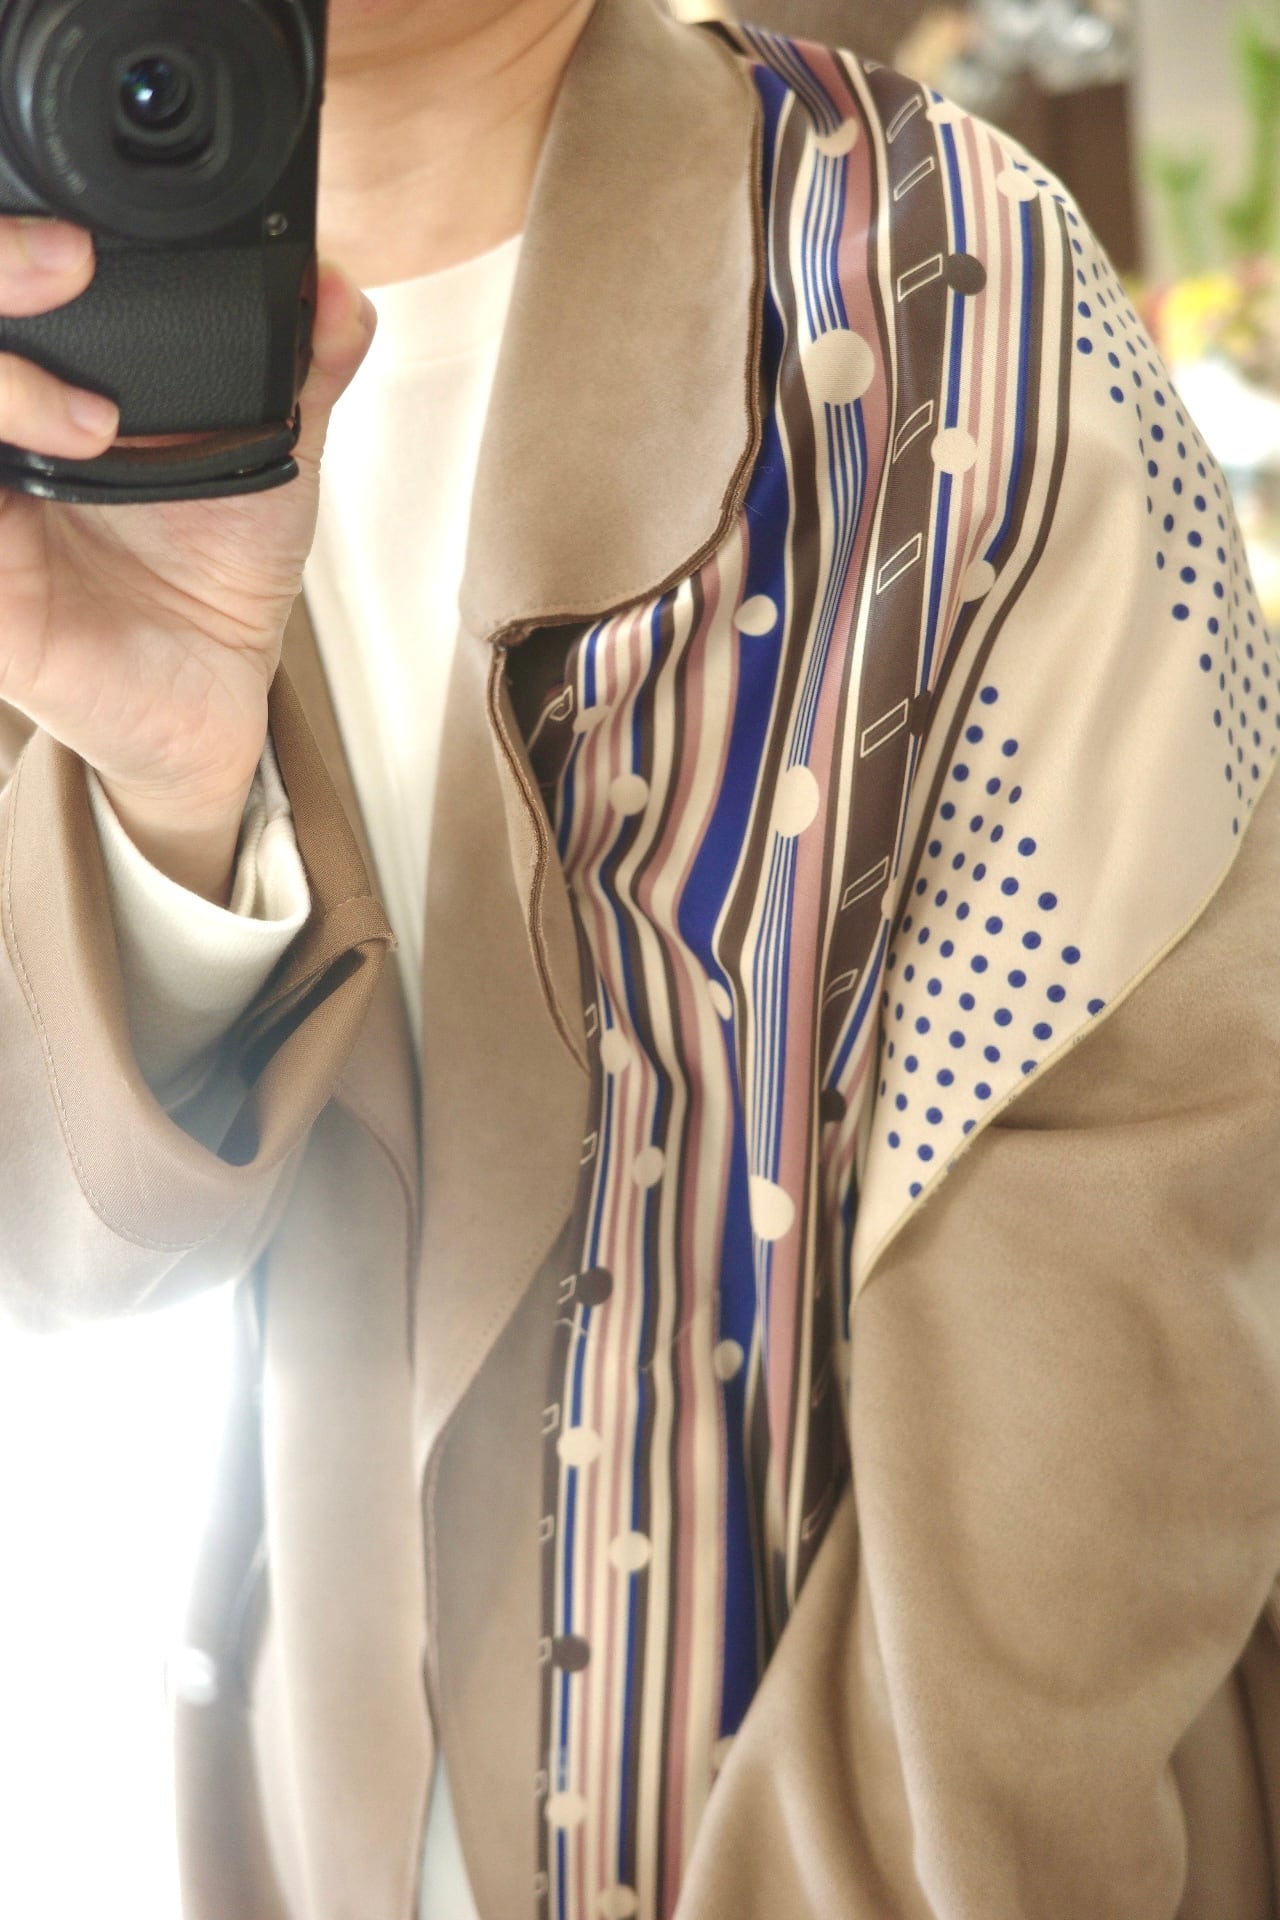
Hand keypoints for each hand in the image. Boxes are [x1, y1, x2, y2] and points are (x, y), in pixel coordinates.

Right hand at [0, 217, 374, 897]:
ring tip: (93, 422)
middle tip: (69, 264)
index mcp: (41, 374)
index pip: (5, 281)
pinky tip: (49, 473)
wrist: (214, 691)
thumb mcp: (270, 454)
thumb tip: (342, 293)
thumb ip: (303, 368)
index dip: (14, 236)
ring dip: (3, 383)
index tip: (82, 235)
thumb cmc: (215, 567)